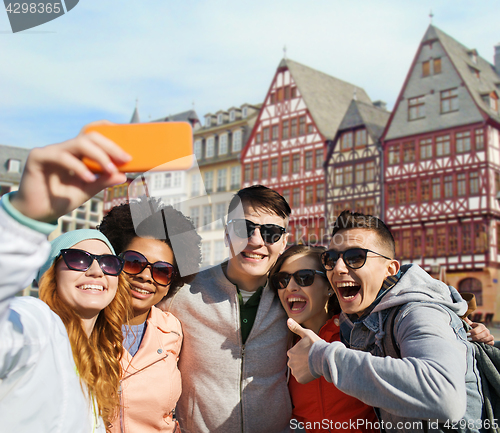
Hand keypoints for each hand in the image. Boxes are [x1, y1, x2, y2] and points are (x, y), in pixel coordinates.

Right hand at [10, 121, 130, 221]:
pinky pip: (62, 156)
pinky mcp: (38, 157)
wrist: (36, 213)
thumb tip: (123, 175)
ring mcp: (51, 150)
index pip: (93, 134)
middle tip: (126, 158)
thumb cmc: (61, 199)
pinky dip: (78, 167)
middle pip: (90, 136)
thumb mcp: (87, 190)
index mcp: (76, 153)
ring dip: (98, 155)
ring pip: (79, 143)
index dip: (109, 132)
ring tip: (110, 169)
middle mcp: (65, 148)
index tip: (127, 141)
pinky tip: (88, 178)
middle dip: (110, 146)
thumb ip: (103, 181)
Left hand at [287, 318, 320, 383]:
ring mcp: (295, 371)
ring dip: (303, 368)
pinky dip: (306, 376)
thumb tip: (288, 319)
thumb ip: (296, 328)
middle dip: (301, 361)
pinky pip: (301, 378)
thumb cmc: (316, 345)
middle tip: (311, 358)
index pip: (294, 353)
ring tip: (312, 364)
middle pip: (295, 362)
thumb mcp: (306, 334)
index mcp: (290, 352)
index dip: (302, 353)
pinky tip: (312, 371)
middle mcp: (290, 362)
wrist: (325, 358)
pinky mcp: (300, 379)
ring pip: (298, 370)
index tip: (309, 352)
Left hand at [464, 317, 494, 345]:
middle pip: (483, 334)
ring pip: (487, 338)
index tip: (467, 334)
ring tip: (473, 342)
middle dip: (475, 337)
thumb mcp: (468, 325)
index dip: (472, 332)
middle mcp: (486, 330)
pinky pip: (492, 343)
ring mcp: (489, 336)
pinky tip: (481, 344)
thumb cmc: (471, 329)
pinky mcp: (491, 341)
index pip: (478, 329)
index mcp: (481, 326)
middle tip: (468, 339)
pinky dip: (487, 344)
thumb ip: (466, 320)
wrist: (475, 335)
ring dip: (480, 341)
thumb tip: (462, 315)